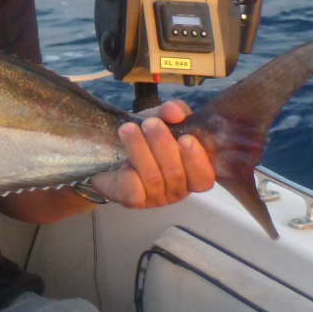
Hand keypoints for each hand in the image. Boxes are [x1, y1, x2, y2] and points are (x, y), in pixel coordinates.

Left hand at [86, 99, 214, 208]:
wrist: (108, 150)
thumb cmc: (144, 136)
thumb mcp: (161, 118)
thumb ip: (172, 111)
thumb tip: (174, 112)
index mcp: (190, 173)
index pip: (204, 178)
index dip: (197, 161)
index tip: (186, 139)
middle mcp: (176, 189)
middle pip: (175, 174)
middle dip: (162, 146)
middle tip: (150, 124)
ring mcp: (154, 197)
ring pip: (153, 178)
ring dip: (140, 151)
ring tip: (127, 129)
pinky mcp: (132, 200)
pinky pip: (134, 192)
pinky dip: (129, 174)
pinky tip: (123, 161)